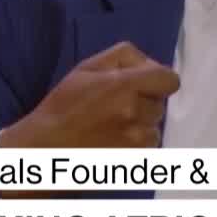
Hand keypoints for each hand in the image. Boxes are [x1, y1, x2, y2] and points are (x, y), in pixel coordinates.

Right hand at [0, 41, 178, 149]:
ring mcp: (136, 139)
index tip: (146, 85)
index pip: (169, 80)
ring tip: (115, 126)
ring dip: (142, 125)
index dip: (159, 80)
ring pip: (155, 127)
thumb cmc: (64, 104)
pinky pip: (149, 146)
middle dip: (145, 103)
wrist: (47, 147)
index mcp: (124, 85)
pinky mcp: (134, 159)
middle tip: (119, 106)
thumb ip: (123, 57)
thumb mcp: (87, 68)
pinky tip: (116, 141)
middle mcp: (135, 112)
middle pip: (160, 104)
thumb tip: (149, 63)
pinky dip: (137, 144)